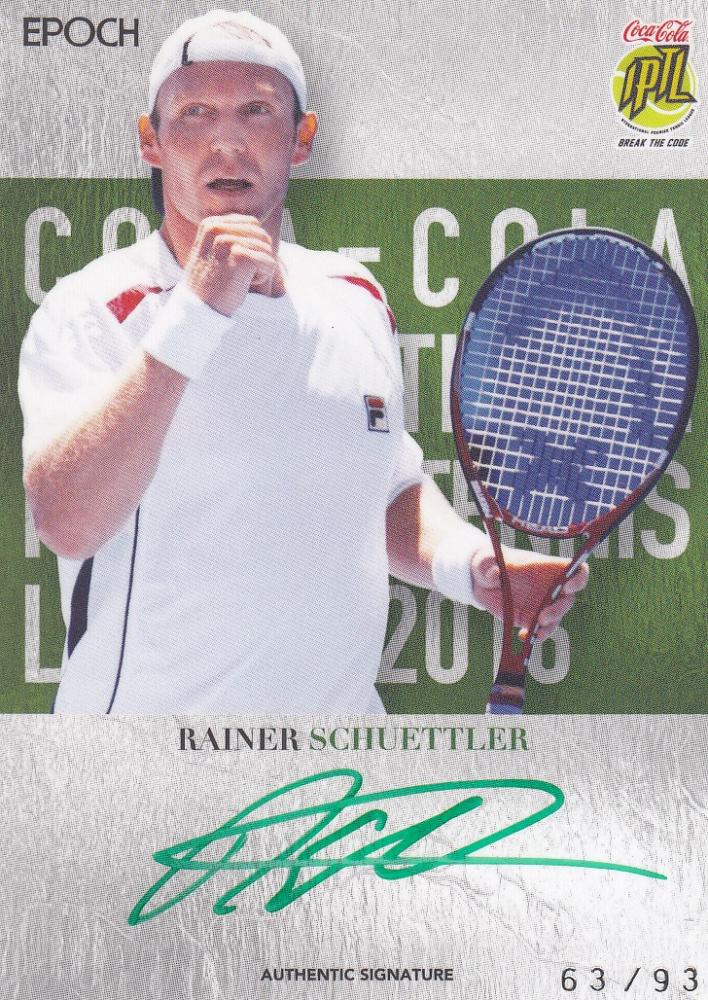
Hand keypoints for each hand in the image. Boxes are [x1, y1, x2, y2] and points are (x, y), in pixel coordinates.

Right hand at [184, 215, 283, 315]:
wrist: (197, 309)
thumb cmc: (209, 284)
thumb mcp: (212, 252)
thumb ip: (231, 236)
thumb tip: (263, 234)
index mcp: (211, 223)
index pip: (252, 223)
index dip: (251, 246)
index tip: (231, 262)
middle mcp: (218, 228)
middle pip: (262, 235)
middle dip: (257, 257)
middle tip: (235, 273)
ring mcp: (229, 241)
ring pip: (267, 250)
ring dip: (258, 269)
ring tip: (236, 279)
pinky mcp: (241, 256)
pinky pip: (270, 263)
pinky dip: (261, 278)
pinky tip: (241, 284)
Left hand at [471, 544, 589, 641]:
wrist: (481, 583)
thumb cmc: (488, 564)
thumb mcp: (484, 561)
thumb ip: (487, 564)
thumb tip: (494, 573)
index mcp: (546, 568)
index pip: (576, 570)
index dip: (578, 578)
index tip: (567, 586)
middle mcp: (550, 587)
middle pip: (569, 598)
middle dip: (559, 609)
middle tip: (542, 617)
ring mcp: (543, 604)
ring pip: (557, 617)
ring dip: (549, 625)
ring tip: (534, 630)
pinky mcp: (533, 619)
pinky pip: (542, 630)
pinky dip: (536, 636)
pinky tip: (523, 636)